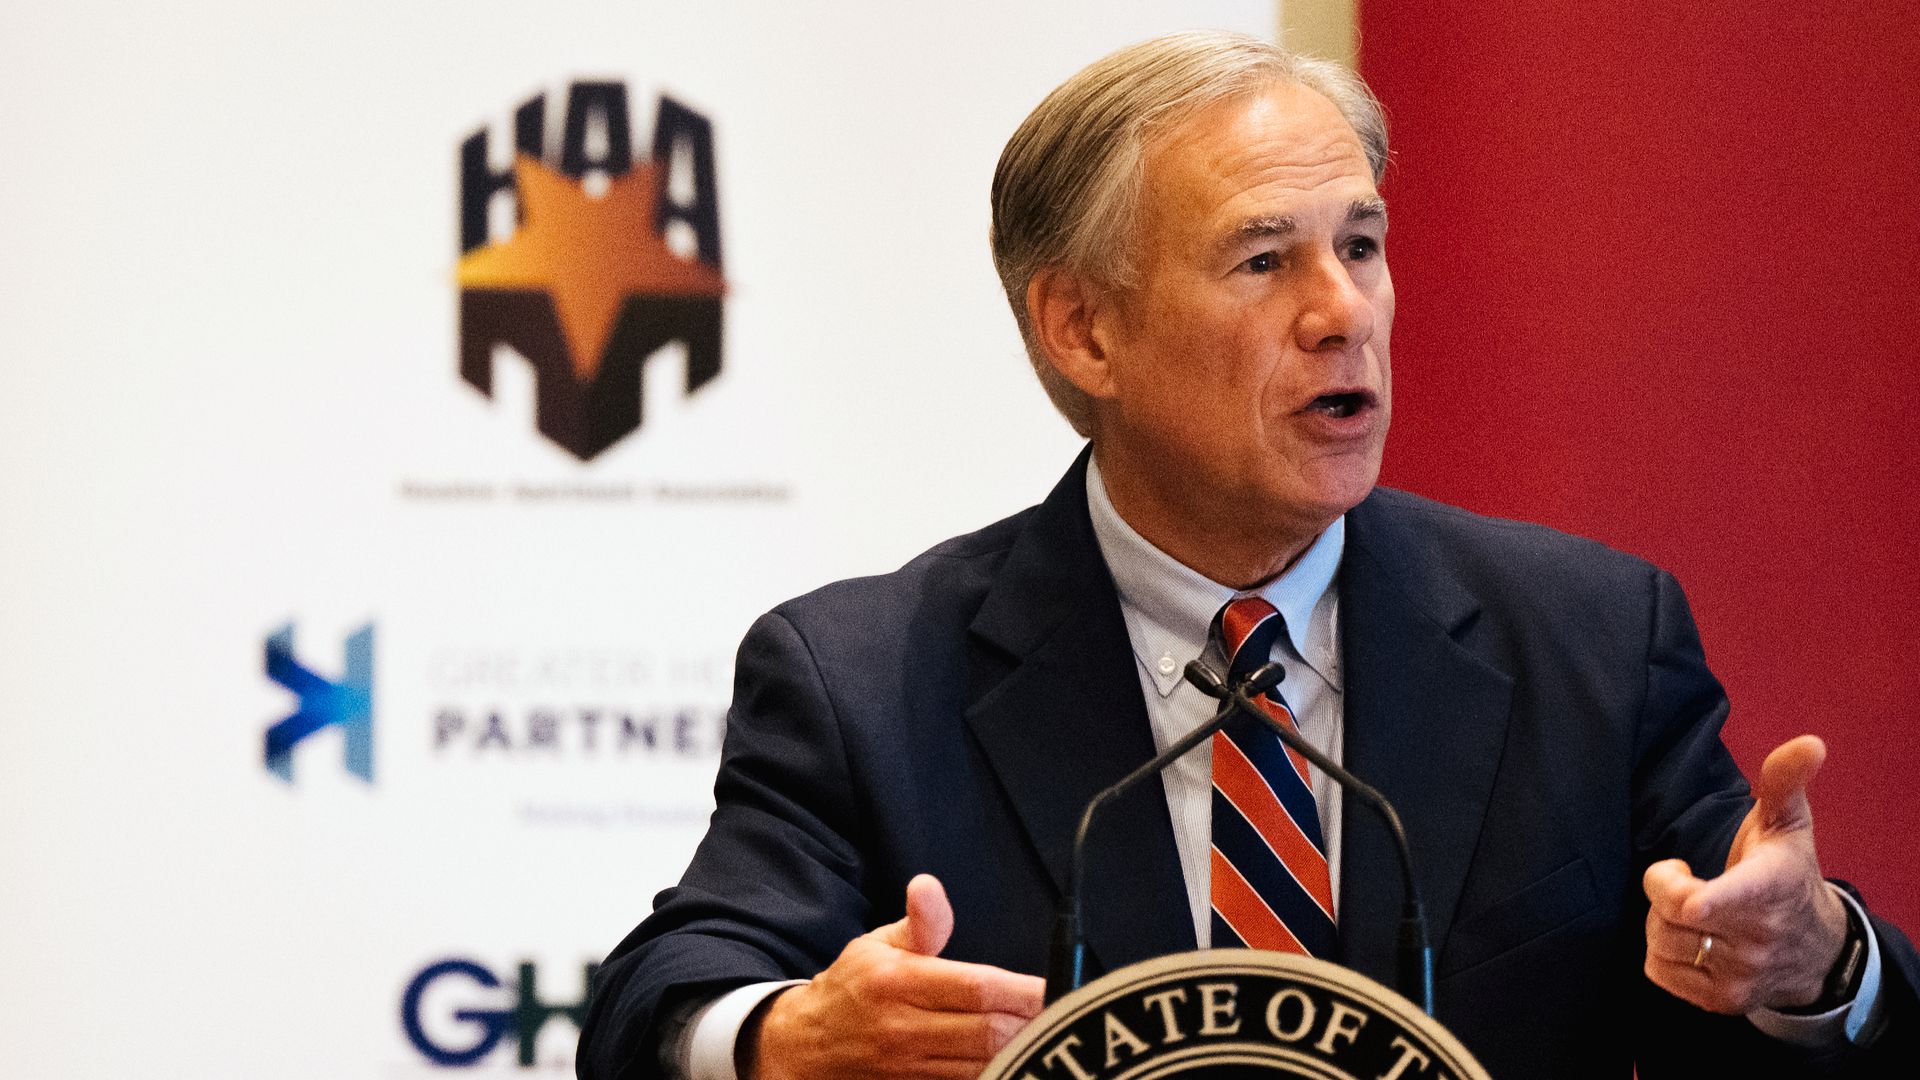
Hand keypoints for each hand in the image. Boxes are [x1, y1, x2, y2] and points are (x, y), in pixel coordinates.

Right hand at [752, 874, 1046, 1078]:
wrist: (805, 1048)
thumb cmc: (855, 988)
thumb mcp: (879, 944)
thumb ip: (921, 922)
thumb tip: (928, 886)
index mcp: (896, 983)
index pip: (976, 989)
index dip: (1022, 991)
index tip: (1055, 988)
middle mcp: (901, 1029)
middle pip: (987, 1034)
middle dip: (1031, 1024)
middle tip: (1062, 1012)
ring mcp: (906, 1070)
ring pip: (982, 1067)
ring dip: (1020, 1053)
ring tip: (1047, 1035)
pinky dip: (996, 1074)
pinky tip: (1017, 1060)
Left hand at [1642, 735, 1850, 1013]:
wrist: (1815, 949)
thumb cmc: (1787, 874)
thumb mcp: (1788, 824)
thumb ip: (1784, 780)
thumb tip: (1809, 743)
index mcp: (1766, 889)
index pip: (1704, 902)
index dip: (1676, 889)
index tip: (1678, 868)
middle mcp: (1754, 938)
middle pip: (1666, 914)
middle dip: (1665, 888)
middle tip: (1688, 877)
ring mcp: (1739, 975)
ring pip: (1660, 942)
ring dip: (1663, 922)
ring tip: (1694, 909)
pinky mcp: (1721, 1001)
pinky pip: (1658, 972)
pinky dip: (1663, 952)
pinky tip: (1691, 938)